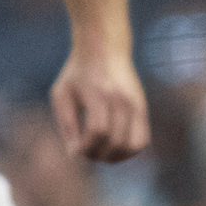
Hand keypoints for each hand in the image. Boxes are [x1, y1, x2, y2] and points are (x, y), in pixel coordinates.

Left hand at [49, 47, 149, 162]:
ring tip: (100, 154)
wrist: (105, 48)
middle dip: (98, 155)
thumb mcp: (62, 94)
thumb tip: (75, 154)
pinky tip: (113, 148)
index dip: (86, 147)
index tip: (75, 151)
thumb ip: (66, 124)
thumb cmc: (77, 72)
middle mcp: (121, 100)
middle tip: (85, 154)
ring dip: (115, 157)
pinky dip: (129, 151)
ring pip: (132, 146)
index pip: (97, 131)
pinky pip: (142, 140)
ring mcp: (136, 104)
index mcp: (99, 93)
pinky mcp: (143, 108)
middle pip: (114, 142)